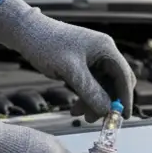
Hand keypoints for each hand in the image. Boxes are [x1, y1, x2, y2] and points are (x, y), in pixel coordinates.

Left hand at [0, 0, 135, 119]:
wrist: (26, 33)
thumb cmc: (47, 45)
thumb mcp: (70, 71)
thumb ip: (90, 91)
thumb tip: (107, 110)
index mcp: (105, 49)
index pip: (124, 76)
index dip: (125, 98)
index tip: (123, 116)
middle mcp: (103, 53)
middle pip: (116, 83)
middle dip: (108, 102)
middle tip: (98, 119)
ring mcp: (94, 59)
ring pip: (102, 87)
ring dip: (94, 103)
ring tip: (79, 115)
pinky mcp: (83, 65)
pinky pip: (91, 86)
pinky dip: (85, 98)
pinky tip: (75, 108)